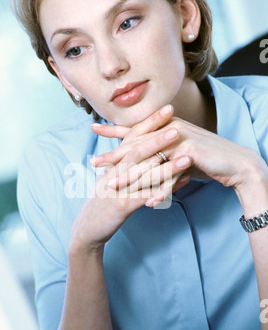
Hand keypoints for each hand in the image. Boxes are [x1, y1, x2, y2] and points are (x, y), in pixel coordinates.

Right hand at [70, 106, 191, 251]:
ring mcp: (118, 189)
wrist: (88, 228)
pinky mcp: (122, 206)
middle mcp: (115, 173)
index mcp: (114, 164)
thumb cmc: (103, 204)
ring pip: (145, 173)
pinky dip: (166, 189)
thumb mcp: (111, 179)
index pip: (132, 137)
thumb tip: (144, 153)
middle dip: (159, 138)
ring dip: (168, 165)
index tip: (168, 110)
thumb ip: (124, 164)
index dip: (149, 123)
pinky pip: (147, 196)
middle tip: (178, 127)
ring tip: (188, 157)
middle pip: (138, 151)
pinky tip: (184, 183)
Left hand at [91, 105, 263, 203]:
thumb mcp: (177, 152)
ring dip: (131, 177)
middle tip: (94, 165)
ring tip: (113, 188)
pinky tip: (149, 203)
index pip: (135, 129)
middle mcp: (170, 128)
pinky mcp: (190, 152)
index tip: (94, 129)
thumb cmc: (204, 159)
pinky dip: (160, 190)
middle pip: (136, 144)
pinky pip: (169, 175)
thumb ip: (160, 151)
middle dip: (114, 157)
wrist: (234, 163)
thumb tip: (143, 156)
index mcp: (165, 126)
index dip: (114, 129)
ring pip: (150, 160)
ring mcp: (180, 139)